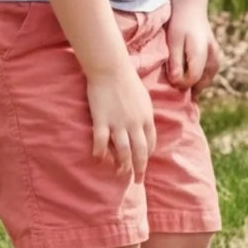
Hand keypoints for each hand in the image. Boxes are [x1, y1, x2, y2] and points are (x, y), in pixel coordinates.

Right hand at [86, 63, 156, 181]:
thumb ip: (144, 114)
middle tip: (137, 180)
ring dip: (123, 166)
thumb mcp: (143, 97)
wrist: (111, 67)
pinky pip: (101, 142)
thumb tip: (145, 125)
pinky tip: (97, 159)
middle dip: (139, 169)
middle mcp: (135, 123)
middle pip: (140, 152)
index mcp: (146, 117)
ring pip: (123, 151)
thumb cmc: (126, 79)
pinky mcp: (102, 119)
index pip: (150, 143)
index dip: (147, 155)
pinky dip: (99, 153)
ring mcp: (118, 123)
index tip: (143, 162)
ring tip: (120, 174)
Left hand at [167, 8, 221, 98]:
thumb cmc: (180, 23)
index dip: (180, 83)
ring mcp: (217, 57)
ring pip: (206, 79)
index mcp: (202, 52)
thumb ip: (175, 61)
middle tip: (175, 90)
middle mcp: (214, 56)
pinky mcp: (216, 56)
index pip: (193, 78)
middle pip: (202, 82)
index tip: (170, 80)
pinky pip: (208, 74)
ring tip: (182, 88)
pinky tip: (190, 80)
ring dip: (195, 85)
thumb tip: (176, 82)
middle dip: (189, 88)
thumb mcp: (173, 41)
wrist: (191, 8)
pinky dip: (200, 79)